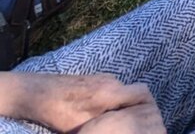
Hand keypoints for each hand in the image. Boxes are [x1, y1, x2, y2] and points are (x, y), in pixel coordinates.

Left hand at [0, 73, 156, 132]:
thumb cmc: (59, 112)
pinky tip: (95, 113)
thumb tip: (119, 125)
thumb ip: (105, 122)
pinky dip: (107, 101)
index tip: (147, 117)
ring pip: (118, 92)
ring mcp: (100, 77)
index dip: (148, 104)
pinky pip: (108, 89)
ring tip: (108, 121)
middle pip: (131, 93)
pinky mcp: (91, 78)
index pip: (142, 92)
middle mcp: (110, 81)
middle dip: (131, 109)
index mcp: (111, 92)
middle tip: (125, 123)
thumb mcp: (83, 125)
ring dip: (117, 106)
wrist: (38, 93)